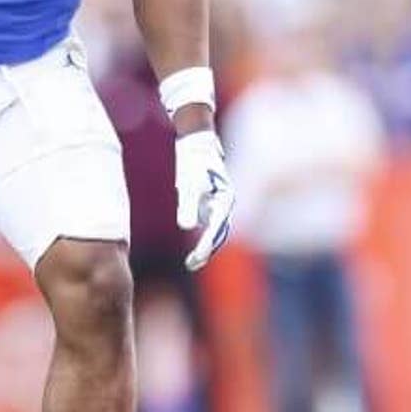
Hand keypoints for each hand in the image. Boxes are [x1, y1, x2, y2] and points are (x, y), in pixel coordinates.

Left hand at [175, 130, 233, 271]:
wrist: (196, 146)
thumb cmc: (193, 164)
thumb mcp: (189, 184)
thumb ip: (188, 206)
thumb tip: (186, 227)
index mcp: (224, 201)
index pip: (215, 230)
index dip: (205, 247)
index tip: (195, 260)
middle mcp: (224, 205)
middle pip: (218, 234)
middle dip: (206, 251)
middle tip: (192, 265)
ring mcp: (219, 205)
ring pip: (215, 232)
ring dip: (206, 248)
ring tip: (193, 263)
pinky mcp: (211, 204)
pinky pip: (210, 227)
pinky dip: (204, 240)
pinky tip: (195, 251)